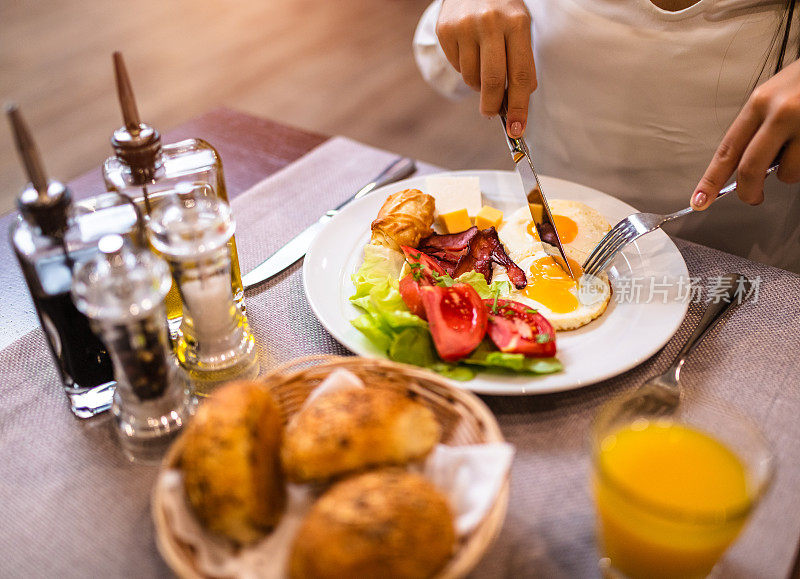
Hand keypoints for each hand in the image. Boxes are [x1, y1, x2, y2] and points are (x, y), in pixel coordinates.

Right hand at [436, 0, 535, 137]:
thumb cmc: (502, 10)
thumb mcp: (520, 28)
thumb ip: (521, 63)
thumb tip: (517, 102)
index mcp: (517, 23)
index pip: (521, 76)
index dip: (520, 107)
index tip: (517, 129)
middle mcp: (490, 23)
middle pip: (492, 82)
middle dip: (493, 106)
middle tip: (492, 114)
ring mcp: (465, 26)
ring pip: (471, 78)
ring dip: (479, 84)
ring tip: (483, 65)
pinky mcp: (445, 30)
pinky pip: (456, 66)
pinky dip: (465, 68)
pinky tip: (470, 50)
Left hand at [691, 59, 799, 209]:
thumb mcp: (777, 96)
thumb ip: (759, 128)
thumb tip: (742, 168)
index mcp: (760, 101)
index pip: (727, 149)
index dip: (710, 180)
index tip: (699, 200)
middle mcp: (781, 112)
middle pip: (750, 169)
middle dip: (748, 192)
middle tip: (752, 198)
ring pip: (787, 173)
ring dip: (790, 172)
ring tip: (799, 149)